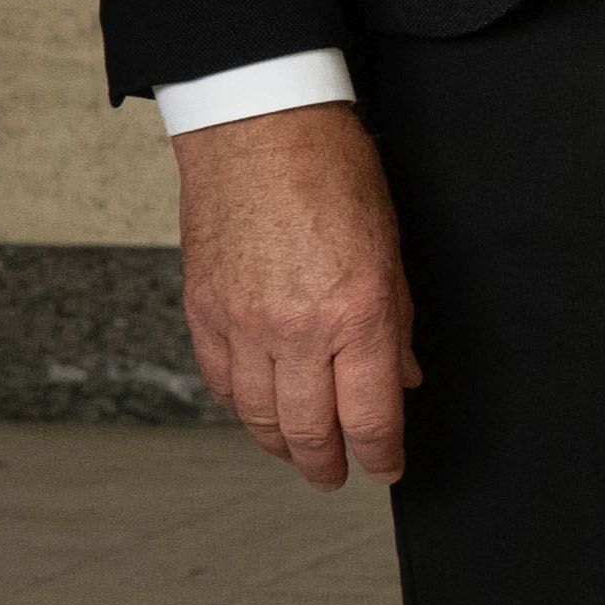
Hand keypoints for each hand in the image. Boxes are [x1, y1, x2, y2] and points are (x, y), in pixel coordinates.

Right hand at [176, 106, 416, 487]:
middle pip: (308, 427)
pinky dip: (239, 404)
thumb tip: (401, 376)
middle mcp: (295, 330)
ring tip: (297, 454)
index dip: (380, 454)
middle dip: (326, 462)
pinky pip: (220, 378)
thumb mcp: (391, 249)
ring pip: (257, 412)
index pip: (368, 416)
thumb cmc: (332, 173)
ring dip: (280, 443)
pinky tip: (254, 410)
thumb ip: (396, 322)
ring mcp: (241, 323)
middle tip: (336, 475)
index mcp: (355, 316)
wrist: (257, 129)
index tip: (386, 468)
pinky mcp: (202, 309)